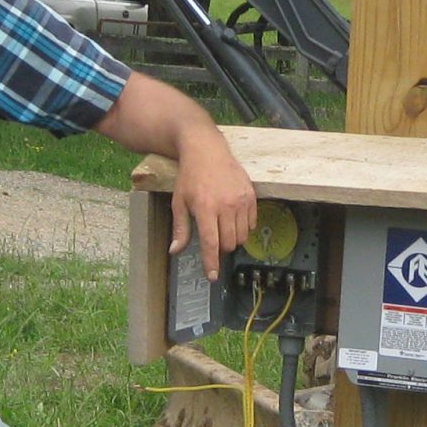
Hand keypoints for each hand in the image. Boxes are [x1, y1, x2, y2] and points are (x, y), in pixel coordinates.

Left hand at [170, 130, 255, 278]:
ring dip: (232, 239)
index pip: (211, 243)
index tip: (213, 276)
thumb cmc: (190, 177)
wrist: (207, 150)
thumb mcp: (179, 202)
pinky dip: (243, 227)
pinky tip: (233, 218)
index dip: (212, 263)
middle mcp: (225, 205)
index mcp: (205, 208)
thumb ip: (180, 228)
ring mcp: (241, 200)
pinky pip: (251, 224)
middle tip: (214, 240)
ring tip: (223, 227)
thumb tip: (175, 251)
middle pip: (229, 243)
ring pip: (242, 236)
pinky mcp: (251, 196)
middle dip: (221, 248)